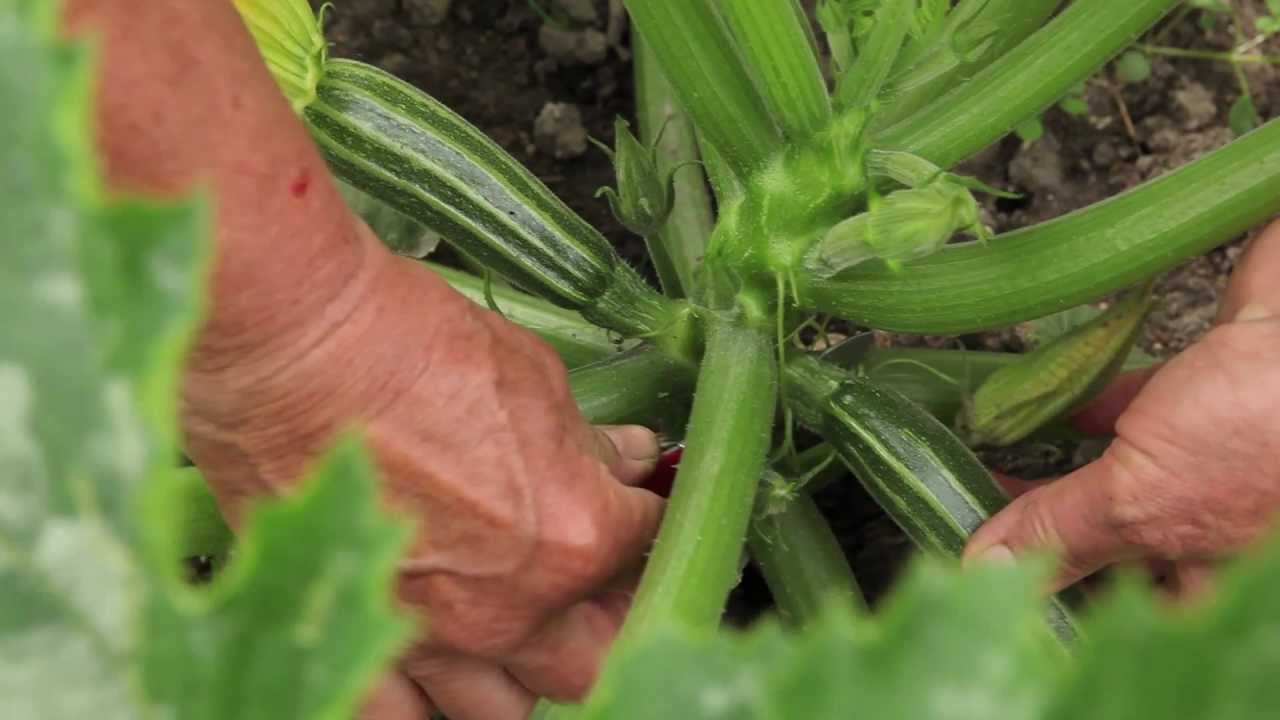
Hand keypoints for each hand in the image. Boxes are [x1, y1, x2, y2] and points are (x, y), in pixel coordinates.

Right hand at [187, 235, 663, 719]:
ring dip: (523, 674)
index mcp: (574, 536)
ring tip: (518, 625)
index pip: (647, 549)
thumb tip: (623, 457)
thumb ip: (586, 442)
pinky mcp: (353, 632)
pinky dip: (423, 701)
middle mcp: (510, 608)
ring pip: (503, 711)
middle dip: (606, 623)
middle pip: (593, 662)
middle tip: (597, 581)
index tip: (639, 512)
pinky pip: (398, 715)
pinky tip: (434, 664)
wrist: (293, 345)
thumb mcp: (534, 377)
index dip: (648, 524)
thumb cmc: (409, 345)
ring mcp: (430, 635)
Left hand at [965, 221, 1279, 597]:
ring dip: (1064, 460)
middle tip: (985, 510)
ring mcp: (1220, 454)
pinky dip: (1092, 399)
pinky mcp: (1215, 387)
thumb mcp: (1145, 498)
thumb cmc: (1262, 433)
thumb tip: (988, 569)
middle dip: (1056, 522)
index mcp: (1214, 569)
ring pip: (1127, 468)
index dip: (1067, 596)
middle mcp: (1222, 522)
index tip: (998, 576)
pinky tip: (1046, 394)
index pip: (1131, 606)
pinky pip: (1142, 402)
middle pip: (1123, 536)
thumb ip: (1067, 534)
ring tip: (997, 454)